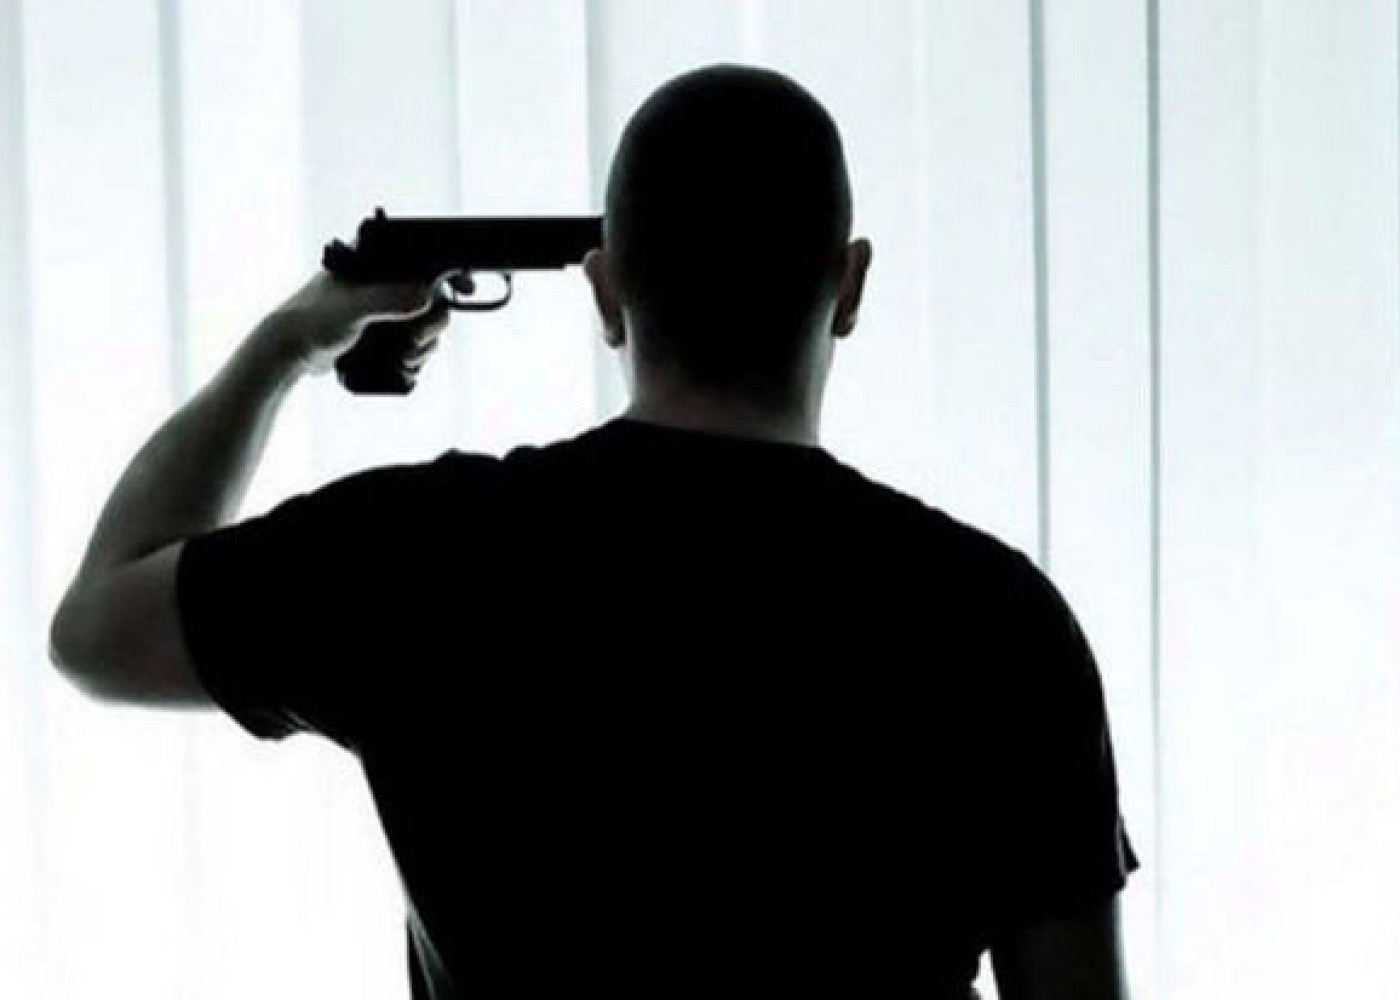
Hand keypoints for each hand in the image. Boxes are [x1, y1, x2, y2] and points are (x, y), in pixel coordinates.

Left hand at [266, 271, 449, 377]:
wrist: (287, 351)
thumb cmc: (311, 320)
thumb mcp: (352, 308)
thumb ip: (388, 299)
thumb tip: (426, 297)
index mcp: (374, 260)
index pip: (422, 257)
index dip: (447, 273)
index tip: (465, 290)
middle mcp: (381, 280)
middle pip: (429, 295)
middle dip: (433, 322)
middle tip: (418, 339)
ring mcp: (381, 306)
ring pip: (423, 321)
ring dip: (425, 342)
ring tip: (409, 356)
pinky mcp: (378, 330)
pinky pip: (410, 338)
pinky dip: (416, 351)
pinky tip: (408, 362)